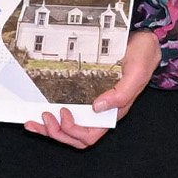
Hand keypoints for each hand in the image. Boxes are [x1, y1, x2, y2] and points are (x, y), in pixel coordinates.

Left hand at [31, 29, 159, 148]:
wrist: (142, 40)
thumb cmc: (142, 56)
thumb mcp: (137, 72)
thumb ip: (122, 93)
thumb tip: (98, 107)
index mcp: (114, 111)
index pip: (90, 135)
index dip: (73, 130)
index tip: (63, 112)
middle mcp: (102, 111)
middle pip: (76, 137)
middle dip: (56, 132)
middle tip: (43, 117)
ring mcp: (92, 104)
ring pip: (68, 129)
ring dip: (50, 129)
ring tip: (34, 122)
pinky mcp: (85, 93)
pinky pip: (67, 112)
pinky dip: (51, 117)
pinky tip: (39, 111)